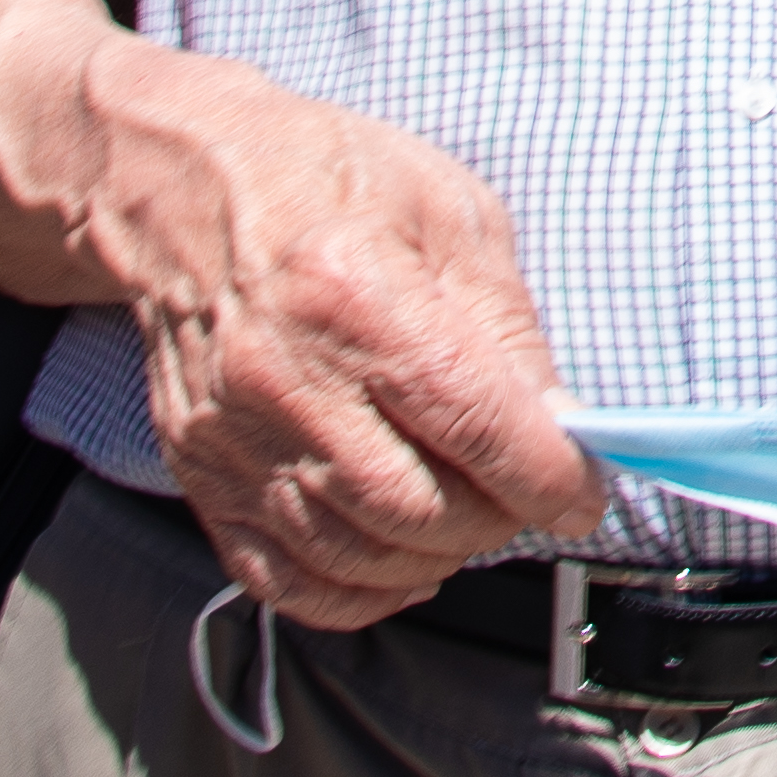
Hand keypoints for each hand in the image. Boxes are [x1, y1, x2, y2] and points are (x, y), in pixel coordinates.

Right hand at [71, 39, 601, 629]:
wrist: (193, 187)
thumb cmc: (333, 184)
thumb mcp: (454, 216)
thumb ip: (508, 330)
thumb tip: (560, 430)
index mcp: (355, 293)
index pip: (471, 424)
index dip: (546, 476)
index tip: (583, 493)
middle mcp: (283, 378)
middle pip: (414, 508)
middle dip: (495, 520)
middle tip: (522, 493)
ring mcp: (230, 437)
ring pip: (355, 555)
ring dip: (435, 555)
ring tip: (466, 515)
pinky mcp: (198, 476)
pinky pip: (282, 579)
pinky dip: (358, 592)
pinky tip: (401, 558)